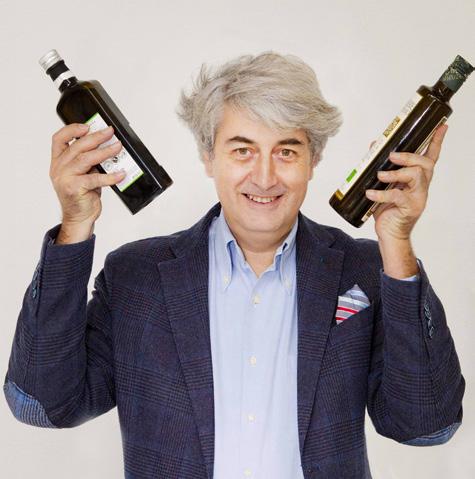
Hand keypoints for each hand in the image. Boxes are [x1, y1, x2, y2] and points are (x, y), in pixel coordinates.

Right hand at [49, 123, 125, 240]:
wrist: (79, 217)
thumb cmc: (82, 195)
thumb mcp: (82, 174)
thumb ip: (88, 161)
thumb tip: (106, 146)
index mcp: (59, 162)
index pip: (59, 139)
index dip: (72, 129)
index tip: (87, 125)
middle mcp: (59, 168)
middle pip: (77, 146)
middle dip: (96, 137)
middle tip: (110, 133)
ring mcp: (66, 178)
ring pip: (86, 159)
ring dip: (105, 152)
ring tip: (117, 147)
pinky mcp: (75, 188)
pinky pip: (95, 179)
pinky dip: (110, 176)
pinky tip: (120, 173)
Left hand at [365, 124, 447, 240]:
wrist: (389, 233)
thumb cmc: (388, 209)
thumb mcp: (384, 185)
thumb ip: (381, 167)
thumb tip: (373, 146)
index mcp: (418, 178)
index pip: (430, 157)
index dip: (436, 142)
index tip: (441, 126)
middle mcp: (421, 186)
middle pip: (425, 164)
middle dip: (409, 156)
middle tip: (392, 155)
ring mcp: (418, 197)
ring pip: (416, 176)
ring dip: (396, 173)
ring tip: (380, 176)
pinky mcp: (409, 208)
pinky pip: (397, 196)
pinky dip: (381, 194)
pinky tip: (370, 193)